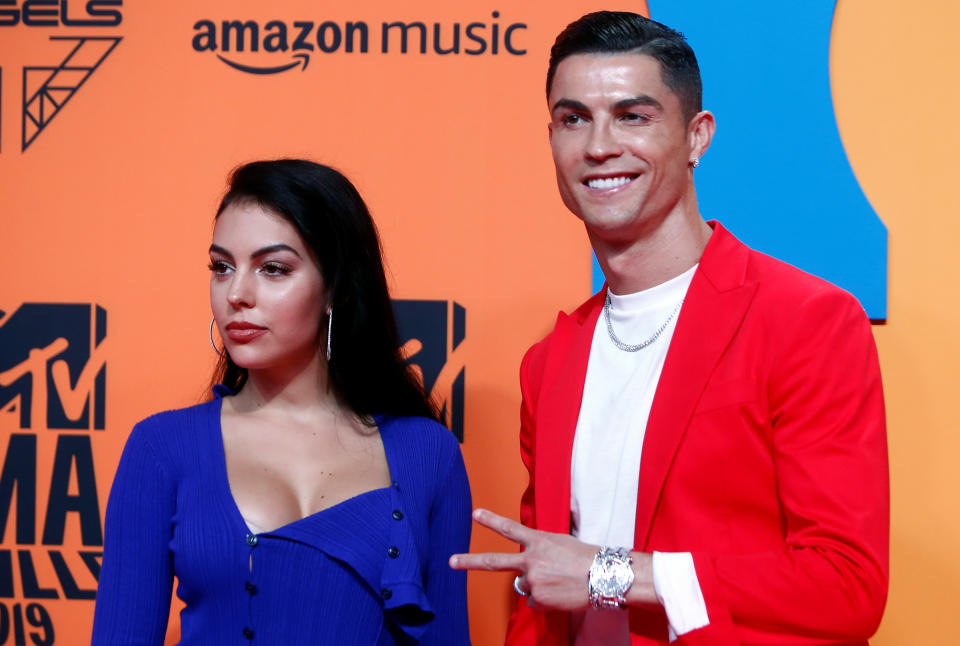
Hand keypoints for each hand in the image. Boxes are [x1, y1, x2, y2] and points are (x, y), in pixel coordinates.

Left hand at [448, 508, 599, 610]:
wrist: (604, 576)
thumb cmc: (587, 558)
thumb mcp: (561, 544)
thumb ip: (540, 551)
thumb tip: (526, 571)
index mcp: (538, 541)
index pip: (509, 528)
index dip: (491, 520)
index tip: (475, 514)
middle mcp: (531, 560)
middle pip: (494, 561)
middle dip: (470, 562)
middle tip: (451, 562)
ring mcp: (533, 580)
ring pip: (524, 586)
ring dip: (538, 586)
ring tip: (559, 582)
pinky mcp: (538, 598)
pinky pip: (536, 602)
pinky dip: (547, 601)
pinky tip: (562, 594)